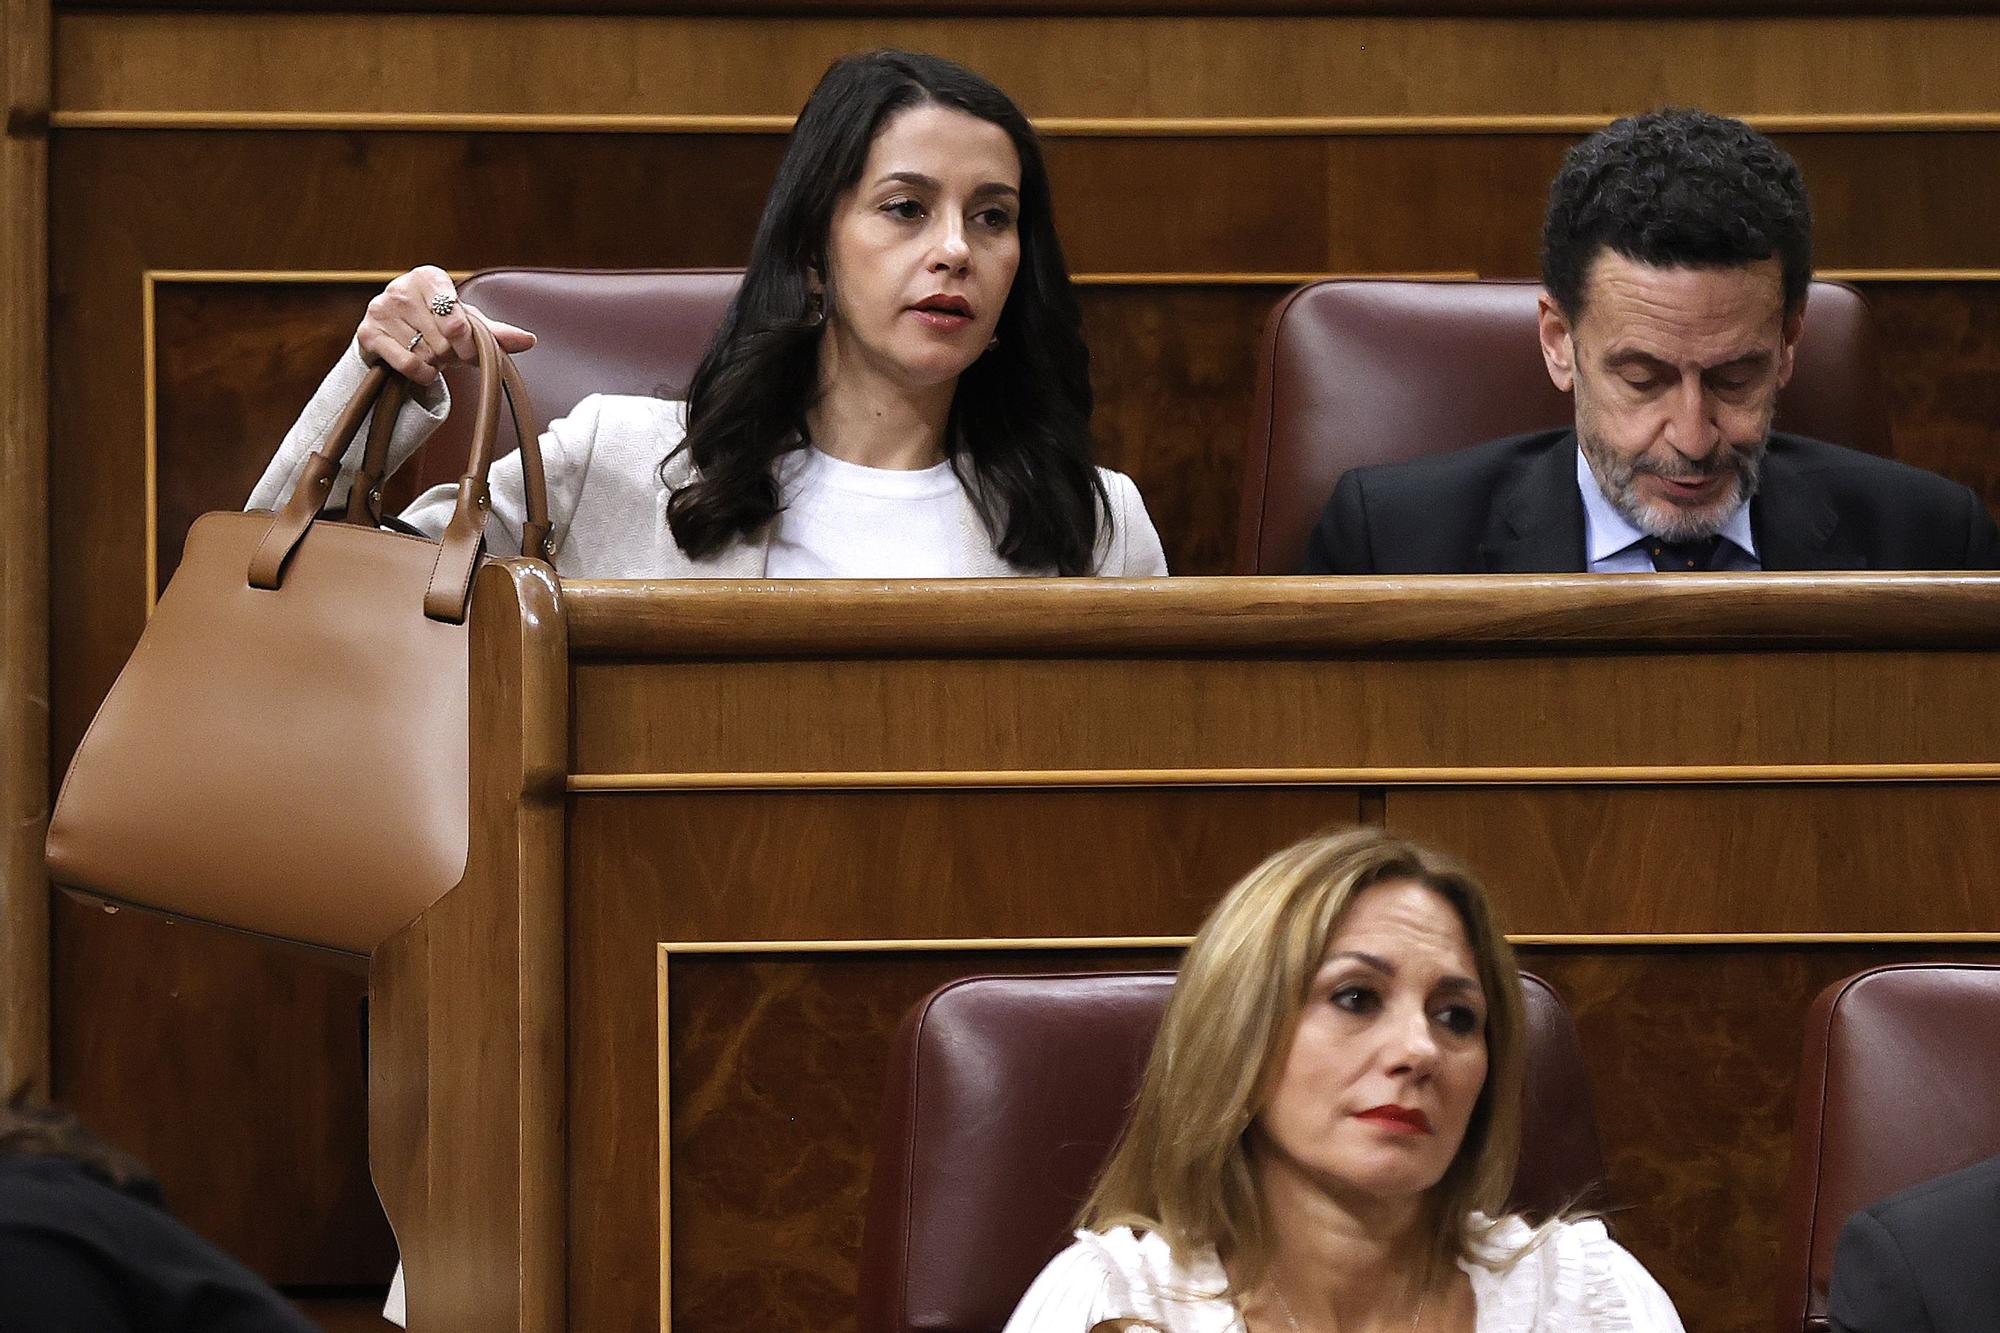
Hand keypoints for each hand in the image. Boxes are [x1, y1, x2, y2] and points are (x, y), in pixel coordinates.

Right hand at [355, 265, 537, 382]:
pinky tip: (423, 368)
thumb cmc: (437, 324)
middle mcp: (401, 288)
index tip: (468, 348)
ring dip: (436, 363)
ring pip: (428, 353)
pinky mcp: (368, 334)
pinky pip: (409, 365)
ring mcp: (380, 309)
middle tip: (447, 350)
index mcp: (429, 277)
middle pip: (445, 340)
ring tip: (431, 352)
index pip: (457, 317)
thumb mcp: (468, 323)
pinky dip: (423, 375)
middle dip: (452, 353)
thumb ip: (496, 332)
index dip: (468, 341)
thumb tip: (529, 340)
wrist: (394, 335)